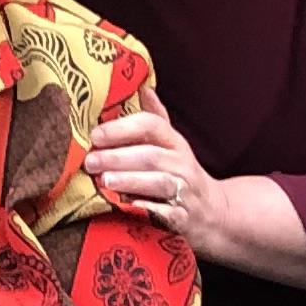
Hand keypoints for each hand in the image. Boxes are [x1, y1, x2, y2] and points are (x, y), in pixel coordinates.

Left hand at [85, 88, 220, 254]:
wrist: (215, 213)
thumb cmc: (182, 175)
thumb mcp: (173, 145)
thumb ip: (155, 119)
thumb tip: (141, 87)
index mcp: (175, 143)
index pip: (151, 125)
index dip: (123, 128)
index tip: (95, 134)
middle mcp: (182, 164)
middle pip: (150, 155)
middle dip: (119, 157)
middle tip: (90, 160)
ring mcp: (185, 192)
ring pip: (158, 182)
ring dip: (130, 180)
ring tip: (105, 180)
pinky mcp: (183, 218)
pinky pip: (165, 213)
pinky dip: (147, 208)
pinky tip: (127, 206)